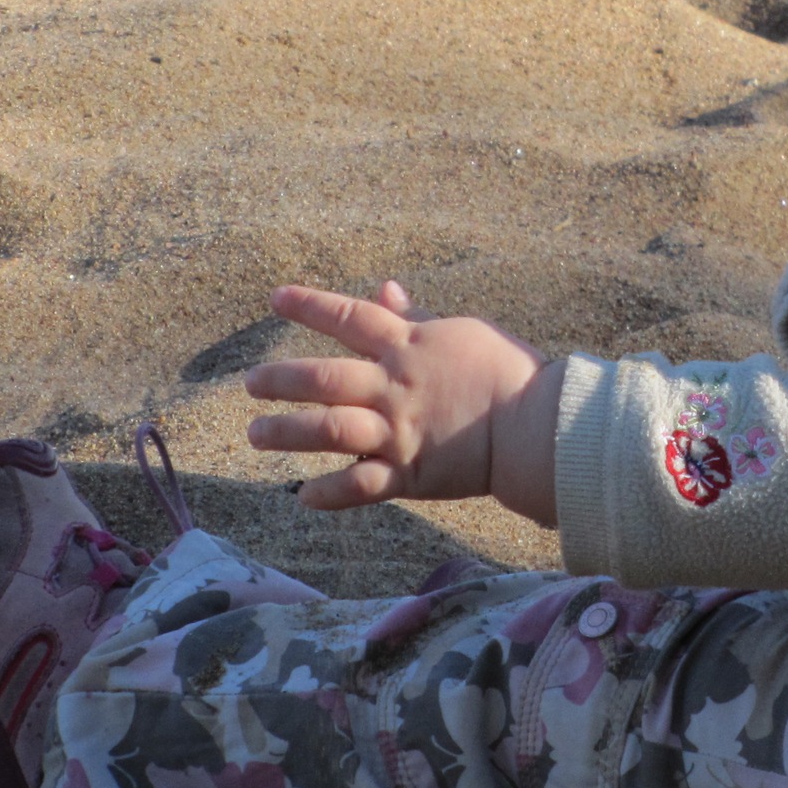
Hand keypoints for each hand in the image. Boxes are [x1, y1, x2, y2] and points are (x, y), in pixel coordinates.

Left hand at [244, 280, 559, 524]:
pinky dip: (329, 494)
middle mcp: (394, 387)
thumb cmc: (507, 372)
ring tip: (256, 435)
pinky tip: (304, 497)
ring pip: (329, 431)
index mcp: (408, 346)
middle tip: (250, 383)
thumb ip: (416, 318)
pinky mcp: (409, 475)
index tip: (276, 299)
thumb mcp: (461, 331)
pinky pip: (359, 486)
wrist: (537, 426)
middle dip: (280, 380)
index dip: (310, 306)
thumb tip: (384, 290)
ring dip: (287, 433)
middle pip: (323, 378)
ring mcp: (398, 432)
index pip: (349, 317)